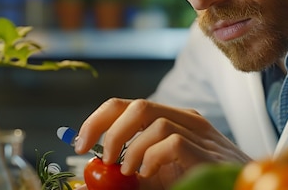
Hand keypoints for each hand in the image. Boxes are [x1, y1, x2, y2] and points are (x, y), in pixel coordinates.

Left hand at [74, 98, 251, 189]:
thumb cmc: (196, 185)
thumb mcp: (154, 180)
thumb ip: (124, 177)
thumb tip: (86, 180)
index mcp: (171, 121)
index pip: (128, 105)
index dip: (98, 119)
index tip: (79, 143)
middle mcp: (186, 121)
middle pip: (138, 105)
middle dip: (108, 128)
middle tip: (100, 157)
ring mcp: (200, 135)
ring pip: (153, 120)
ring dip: (130, 147)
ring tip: (126, 172)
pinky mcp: (207, 153)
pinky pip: (172, 141)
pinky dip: (151, 157)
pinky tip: (148, 173)